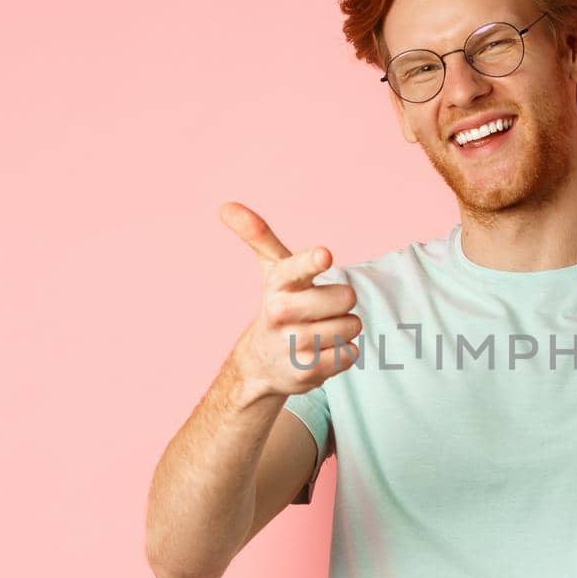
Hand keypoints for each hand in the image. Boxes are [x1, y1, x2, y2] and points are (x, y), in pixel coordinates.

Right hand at [219, 202, 361, 403]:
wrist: (261, 363)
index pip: (297, 268)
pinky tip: (323, 351)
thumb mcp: (270, 270)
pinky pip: (350, 353)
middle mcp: (282, 313)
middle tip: (322, 308)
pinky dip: (344, 352)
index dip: (312, 262)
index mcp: (278, 285)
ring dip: (345, 328)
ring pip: (351, 326)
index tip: (324, 255)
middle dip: (342, 302)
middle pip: (345, 297)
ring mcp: (294, 344)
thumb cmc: (278, 304)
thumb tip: (225, 206)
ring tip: (320, 330)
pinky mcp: (307, 371)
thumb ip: (258, 235)